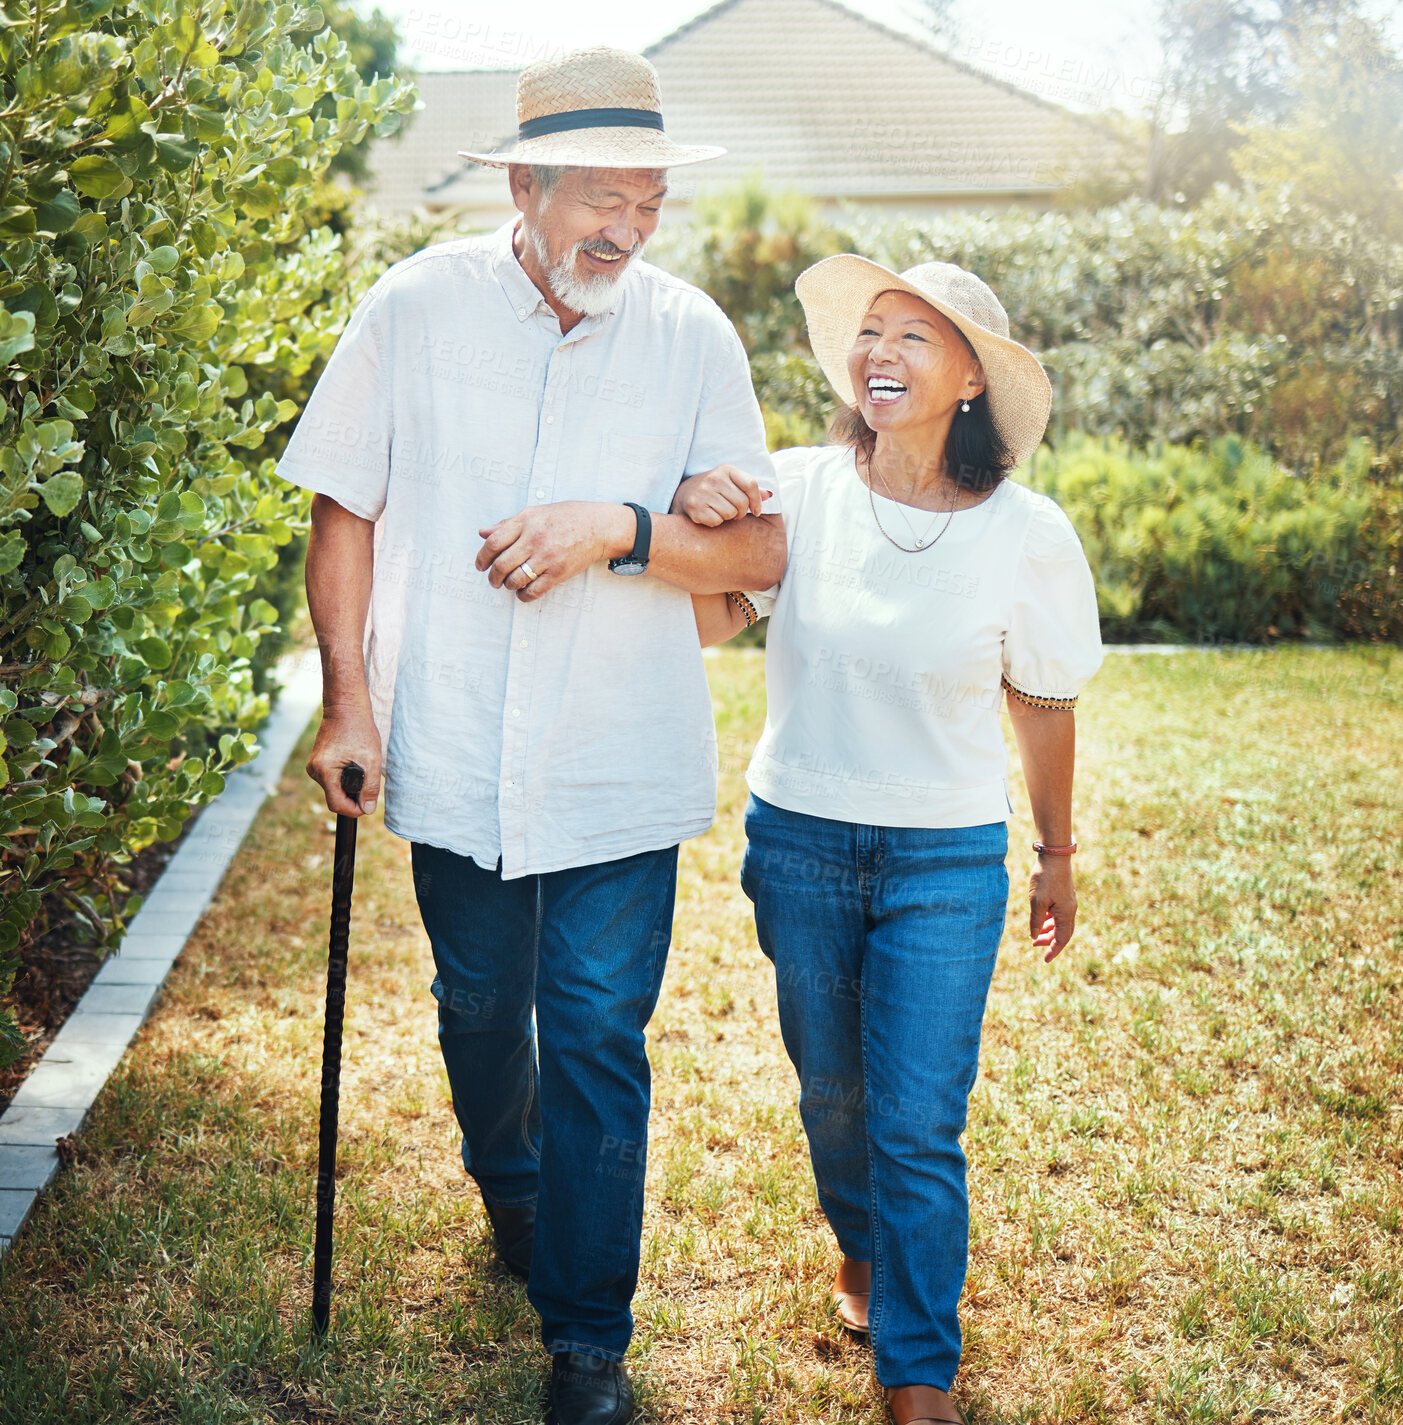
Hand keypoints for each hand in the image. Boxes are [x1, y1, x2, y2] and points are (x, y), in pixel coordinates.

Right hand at [307, 704, 381, 816]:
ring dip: (348, 787)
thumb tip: (367, 809)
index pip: (336, 804)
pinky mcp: (316, 763)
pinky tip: (353, 764)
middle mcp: (314, 770)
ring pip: (333, 789)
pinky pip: (331, 780)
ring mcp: (313, 766)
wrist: (346, 708)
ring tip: (361, 768)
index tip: (367, 806)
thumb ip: (370, 787)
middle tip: (368, 784)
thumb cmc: (359, 729)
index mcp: (324, 770)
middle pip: (334, 797)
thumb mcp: (371, 760)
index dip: (353, 809)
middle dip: (352, 796)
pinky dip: (343, 778)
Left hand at [476, 501, 633, 601]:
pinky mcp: (558, 573)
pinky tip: (523, 592)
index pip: (493, 542)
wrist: (598, 527)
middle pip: (501, 564)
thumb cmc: (567, 517)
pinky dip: (523, 595)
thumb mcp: (535, 513)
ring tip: (510, 584)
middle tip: (494, 580)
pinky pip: (533, 591)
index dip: (482, 557)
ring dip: (508, 585)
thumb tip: (483, 532)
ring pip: (515, 580)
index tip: (481, 565)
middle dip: (493, 577)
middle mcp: (534, 538)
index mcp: (526, 521)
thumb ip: (508, 524)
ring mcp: (547, 557)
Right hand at [670, 465, 771, 526]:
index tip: (756, 511)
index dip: (757, 501)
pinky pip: (717, 521)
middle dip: (741, 512)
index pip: (751, 484)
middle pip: (742, 502)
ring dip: (728, 517)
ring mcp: (703, 492)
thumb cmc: (714, 489)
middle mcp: (714, 478)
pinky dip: (716, 522)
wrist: (683, 494)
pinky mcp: (695, 507)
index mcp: (726, 469)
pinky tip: (710, 514)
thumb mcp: (732, 483)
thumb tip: (770, 495)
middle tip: (735, 513)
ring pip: (730, 513)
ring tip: (720, 511)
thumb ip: (749, 488)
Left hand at [1029, 855, 1076, 961]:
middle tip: (1034, 945)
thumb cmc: (1045, 878)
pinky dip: (1049, 920)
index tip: (1045, 960)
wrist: (1054, 856)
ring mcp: (1068, 902)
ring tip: (1035, 934)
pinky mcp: (1064, 895)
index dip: (1053, 951)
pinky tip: (1040, 919)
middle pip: (1062, 933)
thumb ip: (1036, 921)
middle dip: (1049, 941)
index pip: (1062, 939)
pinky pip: (1058, 914)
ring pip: (1060, 923)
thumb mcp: (1037, 902)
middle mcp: (1070, 910)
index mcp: (1066, 914)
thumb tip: (1034, 935)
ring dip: (1048, 930)